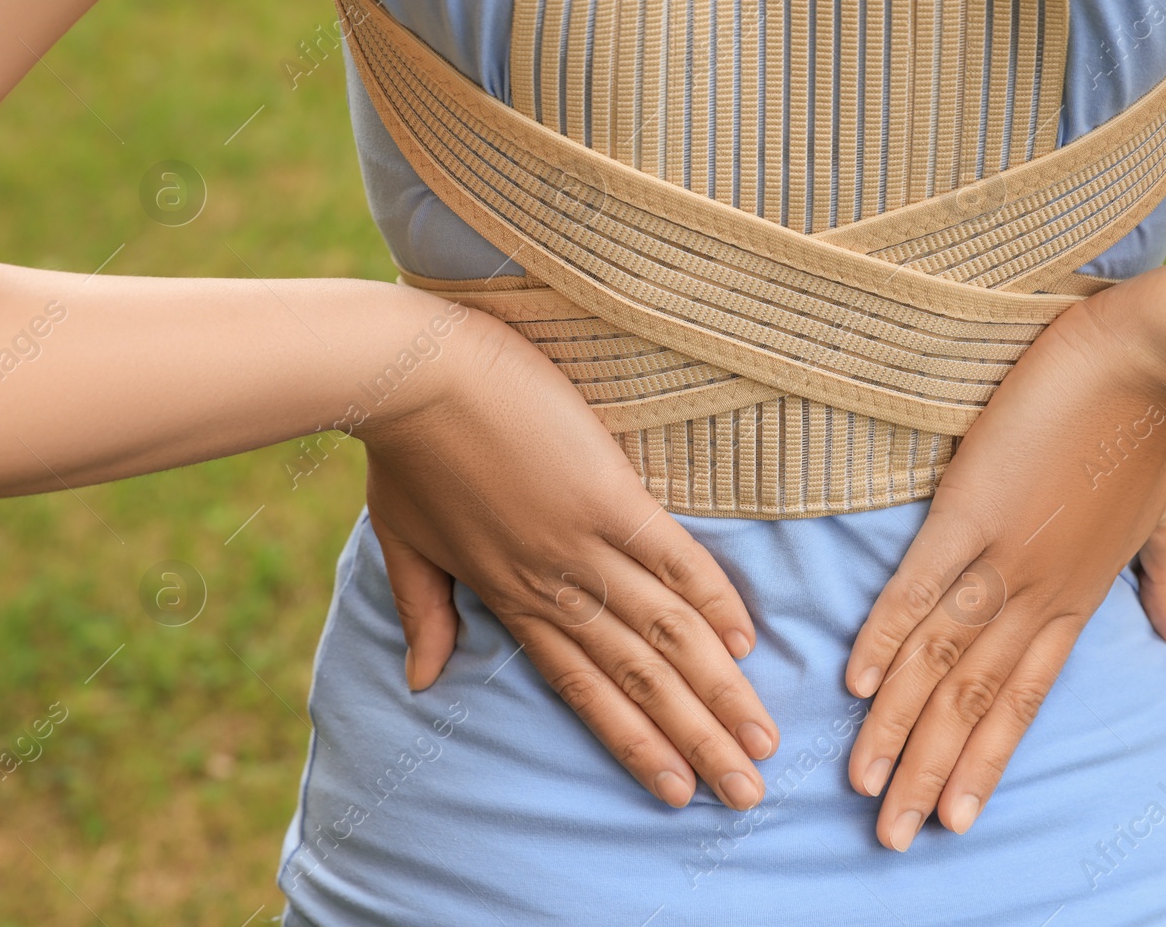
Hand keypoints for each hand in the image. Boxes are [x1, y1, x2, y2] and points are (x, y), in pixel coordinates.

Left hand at [357, 305, 778, 810]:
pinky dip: (711, 598)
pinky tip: (746, 640)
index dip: (635, 743)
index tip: (677, 791)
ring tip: (761, 736)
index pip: (584, 690)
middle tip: (746, 791)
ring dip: (718, 689)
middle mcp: (557, 586)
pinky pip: (672, 557)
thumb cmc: (407, 451)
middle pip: (639, 678)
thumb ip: (422, 613)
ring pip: (665, 632)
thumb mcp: (404, 541)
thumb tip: (422, 682)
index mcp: (513, 599)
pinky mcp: (608, 494)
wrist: (414, 374)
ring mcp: (586, 542)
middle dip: (697, 739)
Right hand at [843, 290, 1165, 849]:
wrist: (1156, 358)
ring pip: (942, 658)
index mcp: (1078, 598)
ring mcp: (1004, 553)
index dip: (985, 761)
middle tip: (894, 834)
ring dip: (899, 723)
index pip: (1023, 700)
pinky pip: (922, 584)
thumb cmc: (1157, 431)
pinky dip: (889, 632)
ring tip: (865, 781)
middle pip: (975, 699)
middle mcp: (1038, 593)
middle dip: (932, 771)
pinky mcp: (972, 507)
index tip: (956, 818)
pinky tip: (858, 680)